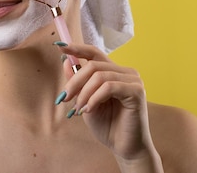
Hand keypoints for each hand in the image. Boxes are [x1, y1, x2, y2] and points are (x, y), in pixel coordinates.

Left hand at [57, 43, 161, 169]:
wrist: (125, 148)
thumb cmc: (108, 126)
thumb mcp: (85, 101)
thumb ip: (78, 82)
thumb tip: (66, 61)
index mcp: (114, 72)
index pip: (95, 53)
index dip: (77, 48)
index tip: (60, 47)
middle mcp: (125, 73)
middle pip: (93, 65)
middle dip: (75, 81)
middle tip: (64, 98)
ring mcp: (133, 80)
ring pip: (100, 76)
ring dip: (84, 93)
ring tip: (79, 109)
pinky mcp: (136, 91)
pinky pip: (109, 87)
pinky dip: (94, 98)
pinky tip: (89, 110)